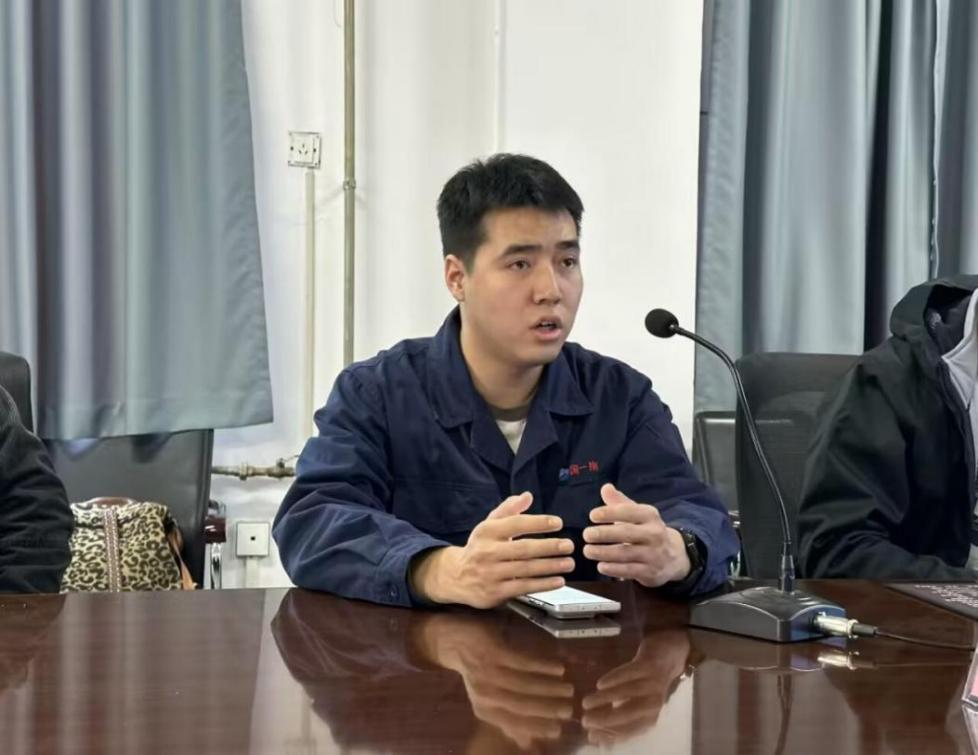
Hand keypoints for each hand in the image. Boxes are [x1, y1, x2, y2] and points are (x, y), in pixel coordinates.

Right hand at [410, 492, 574, 607]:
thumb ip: (509, 509)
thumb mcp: (490, 525)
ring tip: (568, 563)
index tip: (558, 523)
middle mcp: (487, 552)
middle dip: (549, 547)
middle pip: (523, 548)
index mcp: (487, 531)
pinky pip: (523, 587)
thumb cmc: (480, 547)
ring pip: (526, 569)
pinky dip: (543, 585)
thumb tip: (528, 495)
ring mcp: (490, 574)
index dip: (538, 522)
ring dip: (550, 566)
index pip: (516, 524)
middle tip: (569, 545)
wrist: (455, 576)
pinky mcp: (495, 592)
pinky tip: (558, 580)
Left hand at [416, 613, 573, 749]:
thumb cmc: (477, 673)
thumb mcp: (489, 699)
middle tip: (569, 710)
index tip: (559, 729)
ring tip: (568, 689)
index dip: (537, 727)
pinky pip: (522, 662)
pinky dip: (542, 666)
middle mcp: (484, 694)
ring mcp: (488, 672)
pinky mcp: (492, 651)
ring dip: (548, 687)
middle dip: (547, 709)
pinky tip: (558, 669)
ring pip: (523, 684)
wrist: (454, 641)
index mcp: (484, 710)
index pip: (514, 723)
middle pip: (520, 705)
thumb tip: (529, 743)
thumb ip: (508, 721)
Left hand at [582, 483, 689, 587]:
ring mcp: (653, 554)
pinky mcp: (650, 571)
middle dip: (604, 534)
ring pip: (626, 553)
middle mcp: (654, 533)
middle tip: (586, 534)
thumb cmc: (646, 531)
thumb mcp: (637, 514)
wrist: (673, 556)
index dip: (609, 513)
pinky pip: (630, 571)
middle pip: (626, 533)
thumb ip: (619, 502)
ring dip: (604, 553)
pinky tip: (600, 566)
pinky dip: (614, 569)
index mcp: (649, 515)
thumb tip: (605, 487)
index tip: (592, 516)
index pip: (628, 512)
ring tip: (587, 550)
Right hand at [582, 629, 691, 744]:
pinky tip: (600, 684)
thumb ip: (618, 720)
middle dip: (605, 719)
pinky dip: (615, 679)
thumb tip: (594, 738)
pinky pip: (630, 673)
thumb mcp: (635, 705)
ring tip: (586, 703)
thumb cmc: (645, 687)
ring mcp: (652, 683)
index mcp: (650, 717)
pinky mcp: (649, 665)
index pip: (629, 730)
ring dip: (605, 699)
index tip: (590, 735)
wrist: (667, 657)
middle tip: (585, 720)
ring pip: (627, 692)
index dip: (609, 734)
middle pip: (628, 714)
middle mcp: (654, 703)